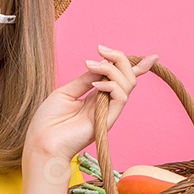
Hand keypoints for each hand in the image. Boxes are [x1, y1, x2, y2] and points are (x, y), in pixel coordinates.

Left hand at [23, 45, 159, 164]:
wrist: (42, 143)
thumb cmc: (48, 121)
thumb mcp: (66, 92)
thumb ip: (86, 79)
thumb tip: (101, 63)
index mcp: (96, 97)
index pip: (122, 80)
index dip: (138, 68)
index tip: (151, 56)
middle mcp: (106, 104)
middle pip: (128, 78)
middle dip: (119, 58)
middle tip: (99, 49)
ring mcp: (108, 112)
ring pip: (127, 85)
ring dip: (111, 69)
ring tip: (90, 65)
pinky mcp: (107, 121)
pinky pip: (121, 98)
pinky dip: (111, 85)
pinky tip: (95, 84)